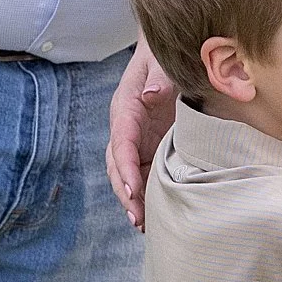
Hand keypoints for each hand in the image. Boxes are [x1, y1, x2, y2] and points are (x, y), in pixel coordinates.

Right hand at [106, 41, 177, 229]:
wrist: (164, 55)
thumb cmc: (162, 57)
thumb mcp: (161, 61)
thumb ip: (158, 77)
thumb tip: (150, 95)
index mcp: (126, 108)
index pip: (121, 143)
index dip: (126, 168)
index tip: (134, 191)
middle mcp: (126, 128)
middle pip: (118, 166)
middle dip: (125, 193)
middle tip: (138, 218)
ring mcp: (137, 140)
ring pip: (128, 175)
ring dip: (134, 200)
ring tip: (145, 225)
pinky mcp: (149, 146)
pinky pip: (144, 173)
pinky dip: (147, 194)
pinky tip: (156, 214)